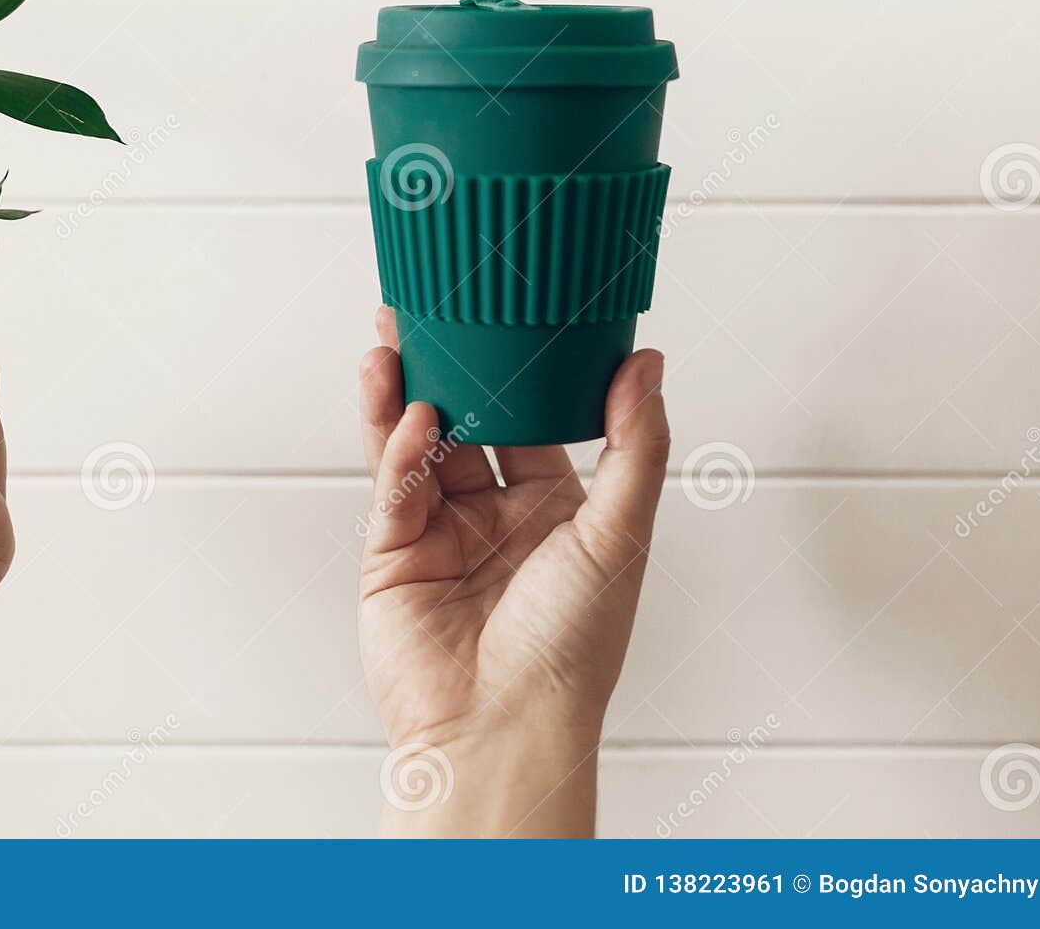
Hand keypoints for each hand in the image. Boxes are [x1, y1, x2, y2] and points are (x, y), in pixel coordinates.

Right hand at [358, 306, 668, 836]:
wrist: (501, 728)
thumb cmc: (570, 653)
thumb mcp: (621, 534)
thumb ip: (635, 443)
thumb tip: (647, 363)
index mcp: (555, 511)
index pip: (533, 419)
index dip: (519, 369)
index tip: (509, 314)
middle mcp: (496, 517)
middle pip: (465, 422)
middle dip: (446, 369)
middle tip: (428, 311)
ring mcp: (440, 533)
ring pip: (417, 445)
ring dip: (405, 394)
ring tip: (393, 340)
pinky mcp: (392, 555)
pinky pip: (394, 486)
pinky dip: (398, 449)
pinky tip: (410, 418)